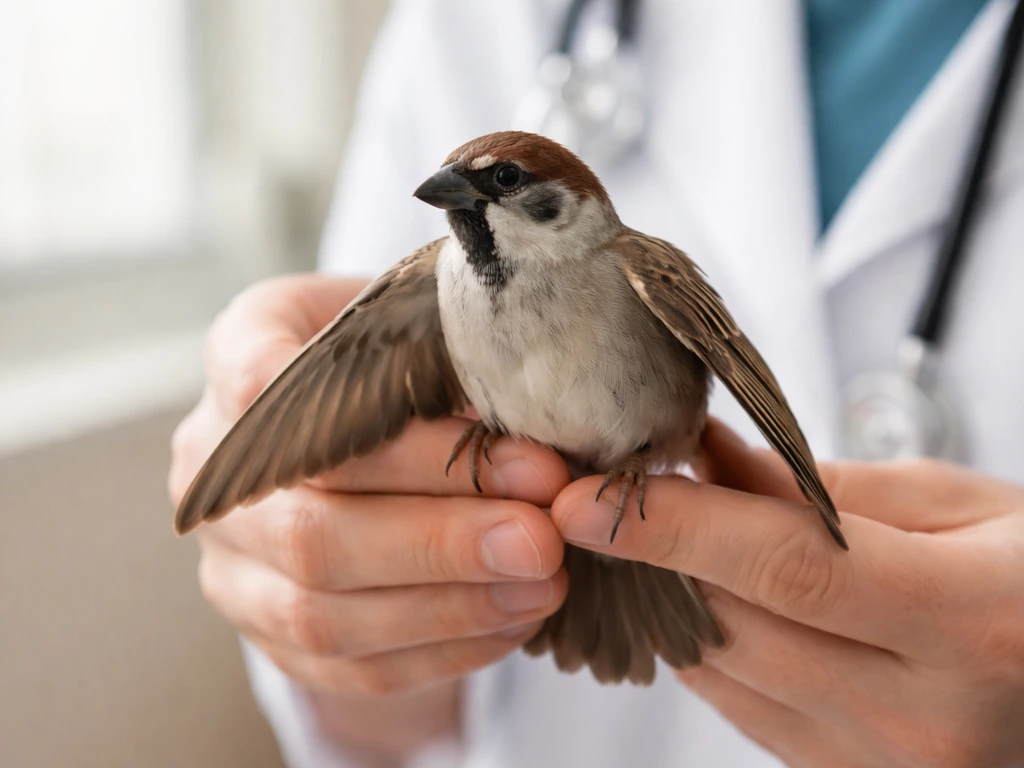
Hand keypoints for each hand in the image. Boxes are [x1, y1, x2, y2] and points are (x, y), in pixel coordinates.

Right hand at [168, 274, 569, 703]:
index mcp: (240, 353)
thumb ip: (462, 365)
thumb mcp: (423, 326)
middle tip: (543, 539)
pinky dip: (442, 652)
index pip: (292, 401)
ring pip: (322, 614)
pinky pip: (348, 667)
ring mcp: (230, 557)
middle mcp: (212, 462)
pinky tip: (513, 621)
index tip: (531, 461)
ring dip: (449, 608)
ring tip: (543, 586)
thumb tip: (546, 439)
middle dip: (441, 543)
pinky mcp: (265, 627)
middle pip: (309, 529)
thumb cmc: (403, 359)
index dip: (410, 446)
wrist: (358, 425)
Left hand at [550, 419, 1023, 767]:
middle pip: (734, 625)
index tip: (586, 499)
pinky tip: (718, 598)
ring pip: (722, 673)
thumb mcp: (961, 506)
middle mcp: (924, 718)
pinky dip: (711, 648)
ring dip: (676, 599)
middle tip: (622, 496)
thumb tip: (710, 459)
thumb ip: (827, 486)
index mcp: (972, 624)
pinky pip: (741, 708)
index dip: (675, 528)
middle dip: (659, 556)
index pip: (787, 567)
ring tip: (671, 540)